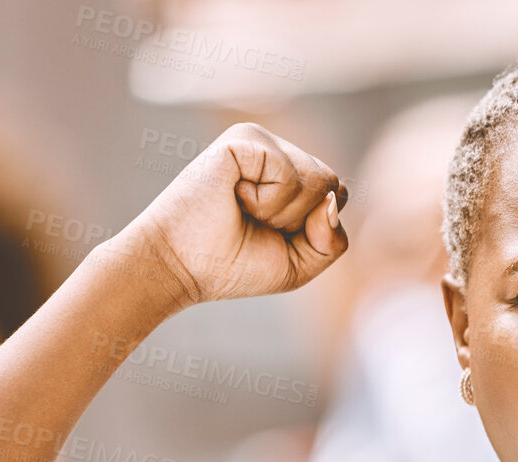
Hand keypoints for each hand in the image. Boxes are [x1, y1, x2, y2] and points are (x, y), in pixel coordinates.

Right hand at [116, 122, 349, 305]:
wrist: (180, 266)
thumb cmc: (233, 265)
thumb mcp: (300, 264)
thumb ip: (333, 240)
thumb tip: (332, 198)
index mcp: (290, 175)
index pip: (337, 194)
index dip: (315, 229)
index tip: (272, 237)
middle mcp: (277, 151)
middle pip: (332, 184)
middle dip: (300, 221)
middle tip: (255, 224)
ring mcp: (260, 140)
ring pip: (317, 179)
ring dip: (283, 213)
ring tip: (243, 210)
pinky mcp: (244, 138)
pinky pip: (290, 174)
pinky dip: (267, 202)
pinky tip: (235, 197)